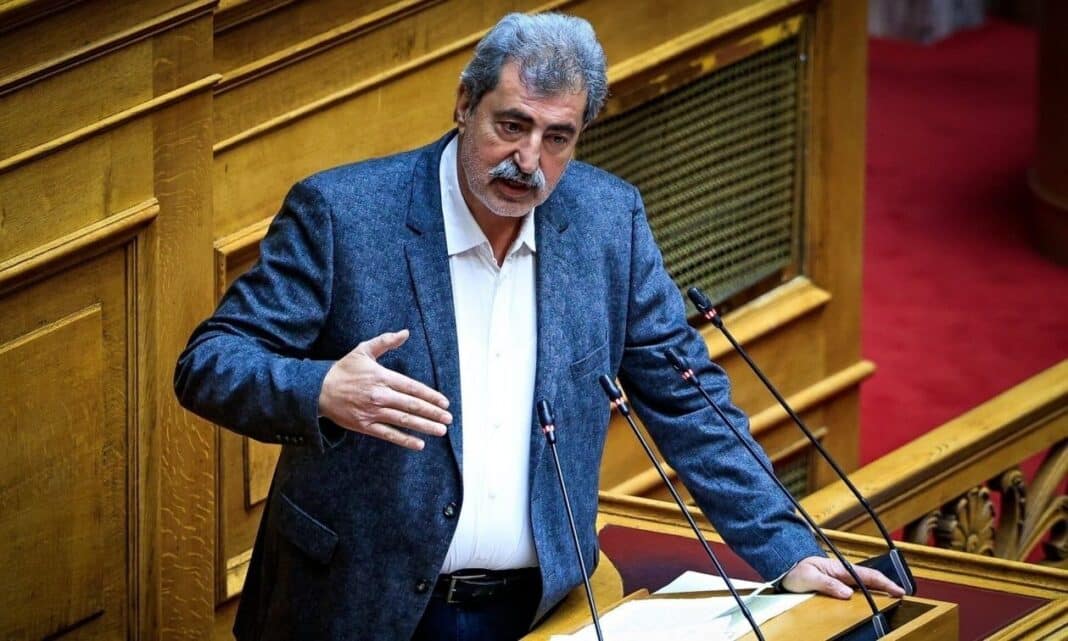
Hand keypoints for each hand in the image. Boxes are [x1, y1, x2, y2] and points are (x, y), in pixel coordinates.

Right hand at [318, 329, 451, 449]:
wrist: (317, 390)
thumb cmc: (343, 370)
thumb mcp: (363, 350)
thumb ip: (386, 341)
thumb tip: (405, 333)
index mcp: (382, 377)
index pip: (413, 388)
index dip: (430, 396)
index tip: (444, 403)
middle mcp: (380, 395)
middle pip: (412, 405)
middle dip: (433, 413)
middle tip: (448, 419)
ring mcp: (372, 412)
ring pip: (404, 420)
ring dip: (424, 426)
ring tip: (441, 430)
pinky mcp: (364, 426)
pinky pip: (388, 435)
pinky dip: (405, 440)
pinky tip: (419, 444)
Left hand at [781, 556, 905, 598]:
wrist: (785, 566)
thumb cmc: (796, 569)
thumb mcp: (809, 577)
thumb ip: (827, 584)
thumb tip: (847, 594)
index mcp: (839, 569)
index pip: (867, 575)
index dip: (885, 583)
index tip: (899, 591)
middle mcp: (842, 573)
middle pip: (870, 580)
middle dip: (886, 587)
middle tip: (900, 597)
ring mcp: (840, 578)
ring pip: (863, 585)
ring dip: (877, 591)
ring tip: (890, 600)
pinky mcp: (835, 584)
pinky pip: (854, 589)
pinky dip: (865, 594)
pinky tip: (869, 601)